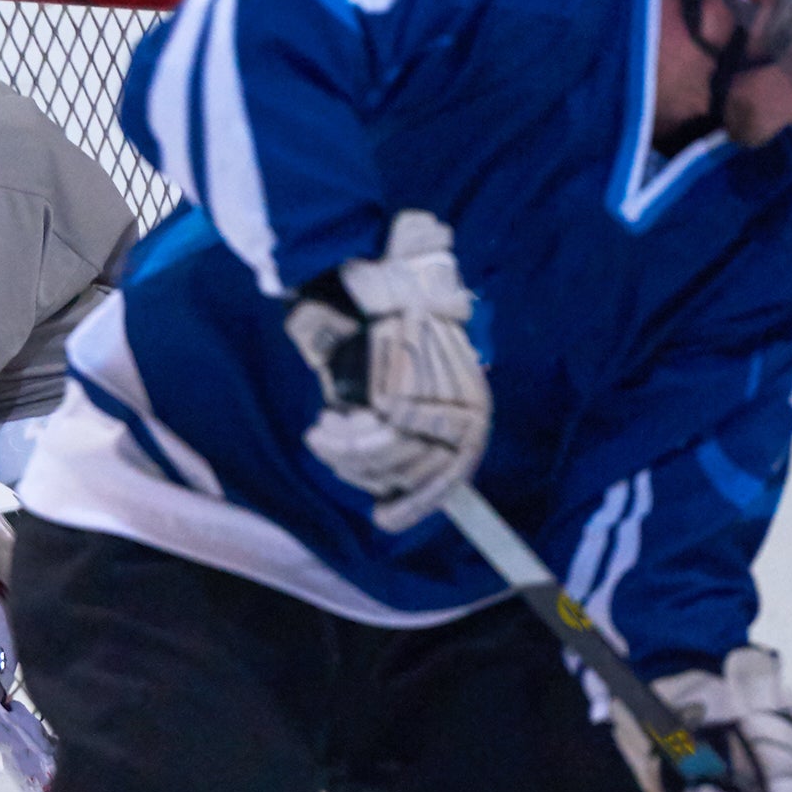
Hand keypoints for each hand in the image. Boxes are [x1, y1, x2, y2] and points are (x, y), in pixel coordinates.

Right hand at [284, 208, 488, 530]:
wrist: (373, 274)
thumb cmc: (374, 329)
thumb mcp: (389, 385)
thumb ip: (394, 427)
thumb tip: (386, 480)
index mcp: (468, 414)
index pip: (449, 478)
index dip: (416, 502)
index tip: (385, 517)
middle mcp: (467, 414)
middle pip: (412, 471)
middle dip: (362, 468)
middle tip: (327, 443)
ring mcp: (444, 404)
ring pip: (390, 458)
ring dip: (347, 452)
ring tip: (324, 432)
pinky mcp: (411, 392)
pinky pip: (372, 439)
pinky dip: (342, 440)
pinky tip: (323, 426)